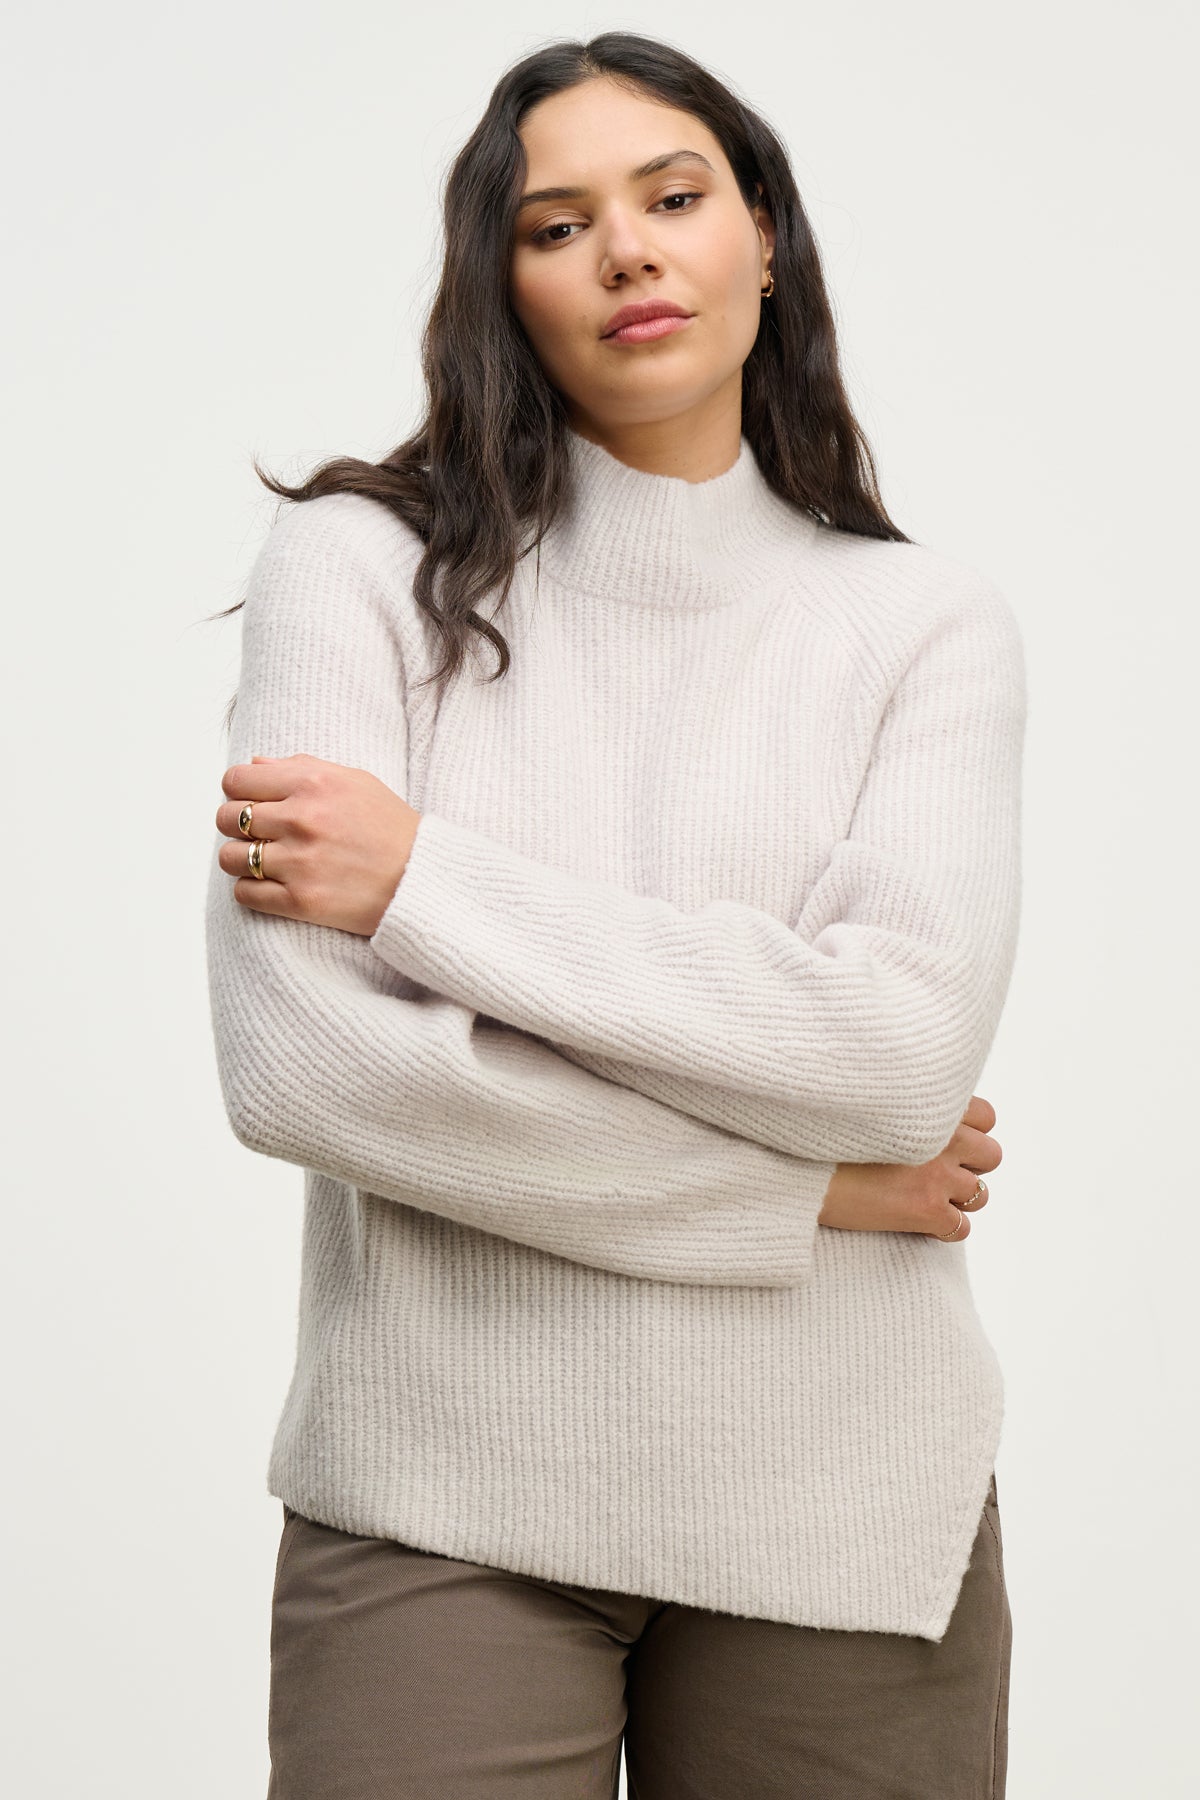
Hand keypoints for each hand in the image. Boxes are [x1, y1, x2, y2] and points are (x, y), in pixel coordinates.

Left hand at [215, 752, 420, 936]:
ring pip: (229, 857)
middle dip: (236, 826)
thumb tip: (255, 764)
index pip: (236, 780)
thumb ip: (302, 767)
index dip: (238, 791)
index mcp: (312, 783)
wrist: (424, 879)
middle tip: (259, 834)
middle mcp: (302, 819)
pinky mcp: (301, 901)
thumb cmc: (390, 828)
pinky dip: (252, 891)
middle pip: (227, 817)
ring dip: (241, 860)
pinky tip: (272, 886)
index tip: (251, 802)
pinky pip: (245, 894)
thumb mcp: (355, 781)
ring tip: (264, 862)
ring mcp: (299, 862)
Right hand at [817, 1094, 1000, 1240]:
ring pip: (980, 1195)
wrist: (798, 1168)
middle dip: (969, 1166)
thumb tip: (930, 1116)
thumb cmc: (824, 1135)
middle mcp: (945, 1138)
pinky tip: (917, 1223)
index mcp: (932, 1107)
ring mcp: (939, 1176)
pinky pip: (961, 1229)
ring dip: (957, 1198)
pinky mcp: (928, 1211)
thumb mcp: (874, 1106)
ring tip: (923, 1197)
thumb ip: (911, 1107)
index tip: (944, 1141)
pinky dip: (944, 1230)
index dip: (970, 1131)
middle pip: (991, 1156)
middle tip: (935, 1172)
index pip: (987, 1117)